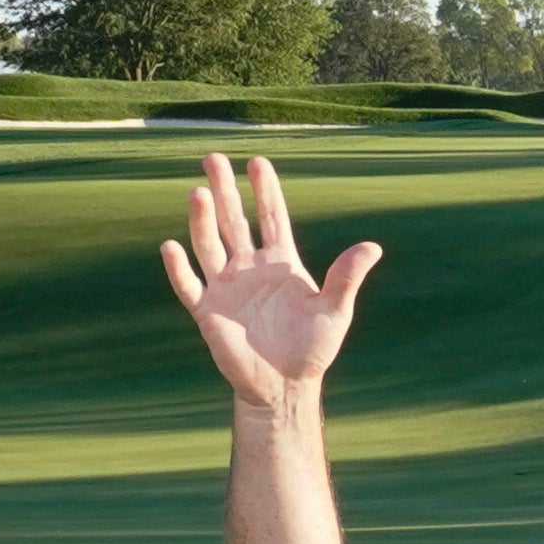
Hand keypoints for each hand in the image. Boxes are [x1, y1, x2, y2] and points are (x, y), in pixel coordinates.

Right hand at [157, 153, 375, 400]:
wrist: (285, 385)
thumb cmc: (313, 349)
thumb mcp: (335, 311)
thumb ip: (347, 278)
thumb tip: (372, 247)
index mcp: (280, 264)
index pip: (271, 218)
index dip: (265, 191)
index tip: (258, 161)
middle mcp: (249, 268)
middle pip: (234, 221)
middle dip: (224, 190)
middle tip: (213, 158)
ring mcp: (226, 287)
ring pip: (209, 245)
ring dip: (202, 220)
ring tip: (197, 192)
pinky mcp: (207, 311)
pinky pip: (189, 285)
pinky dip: (179, 268)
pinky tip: (171, 246)